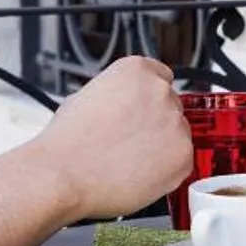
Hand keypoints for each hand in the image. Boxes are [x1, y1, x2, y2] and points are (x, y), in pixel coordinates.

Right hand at [33, 56, 192, 218]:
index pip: (160, 76)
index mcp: (136, 71)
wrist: (63, 174)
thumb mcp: (85, 97)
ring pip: (178, 134)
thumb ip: (114, 94)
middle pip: (170, 105)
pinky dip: (166, 170)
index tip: (142, 112)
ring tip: (130, 160)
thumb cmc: (67, 142)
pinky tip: (139, 173)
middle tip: (130, 141)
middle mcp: (160, 92)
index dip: (148, 99)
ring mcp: (175, 124)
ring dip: (162, 146)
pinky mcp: (183, 156)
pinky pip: (182, 161)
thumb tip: (122, 106)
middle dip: (154, 123)